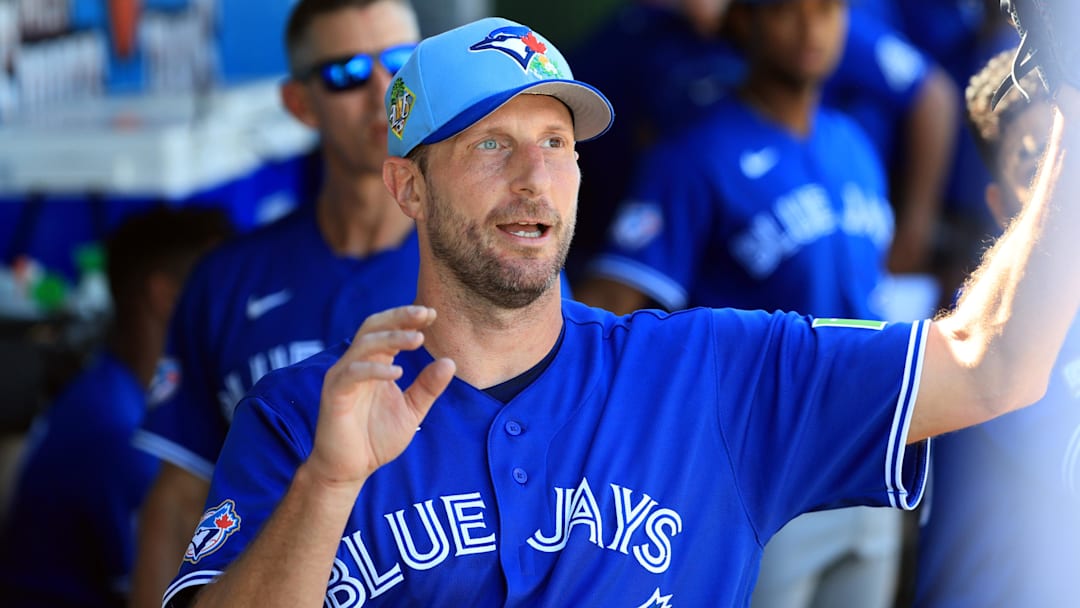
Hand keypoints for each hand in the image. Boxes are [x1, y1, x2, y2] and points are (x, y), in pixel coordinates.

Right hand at [306, 305, 454, 492]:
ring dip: (392, 338)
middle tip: (425, 313)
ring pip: (364, 345)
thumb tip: (450, 361)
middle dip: (399, 317)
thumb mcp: (411, 410)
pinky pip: (352, 373)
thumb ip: (428, 387)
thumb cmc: (375, 439)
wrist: (349, 470)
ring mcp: (343, 377)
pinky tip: (397, 373)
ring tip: (418, 339)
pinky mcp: (334, 394)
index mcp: (374, 364)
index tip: (432, 314)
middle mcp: (356, 364)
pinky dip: (375, 370)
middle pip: (373, 327)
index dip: (408, 319)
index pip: (389, 330)